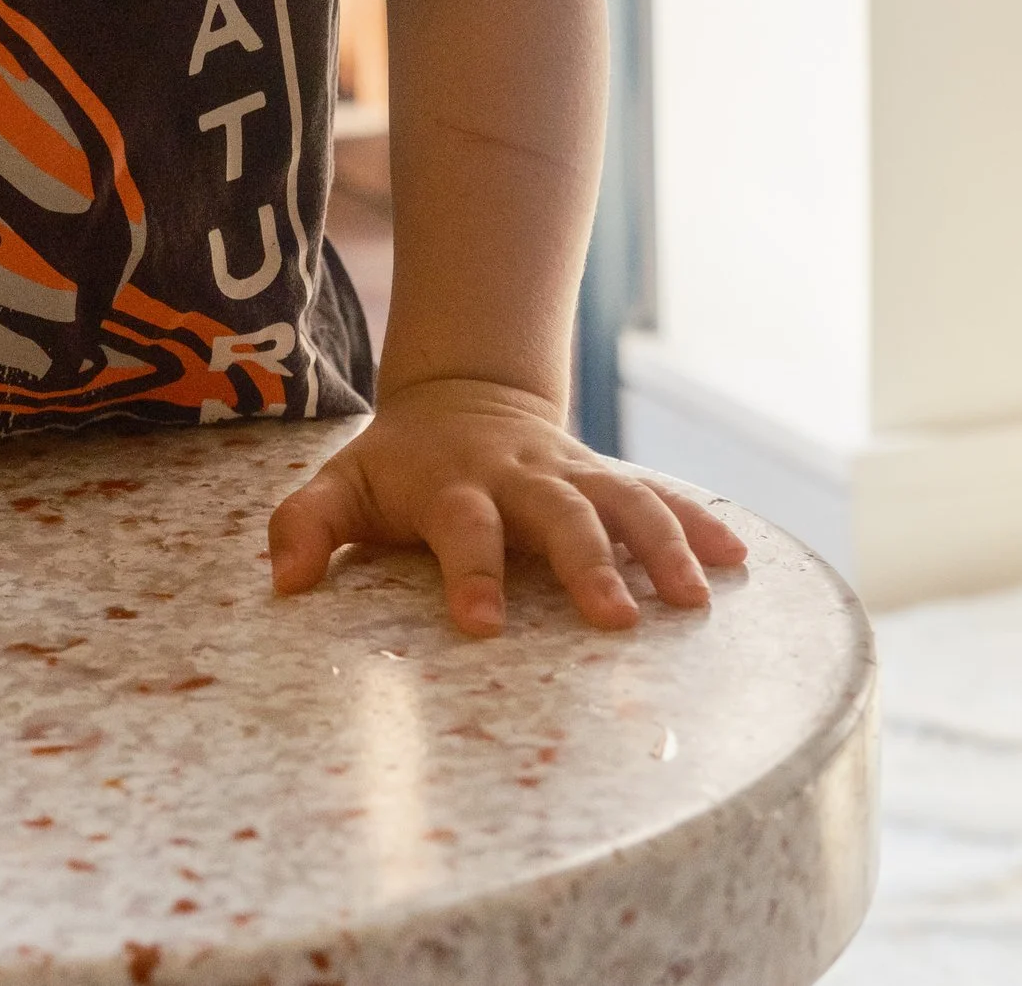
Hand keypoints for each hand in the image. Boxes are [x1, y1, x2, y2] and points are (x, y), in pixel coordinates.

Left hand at [266, 380, 747, 635]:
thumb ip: (303, 527)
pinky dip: (699, 521)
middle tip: (617, 623)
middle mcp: (519, 476)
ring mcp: (570, 473)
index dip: (471, 574)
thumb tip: (284, 583)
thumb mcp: (337, 485)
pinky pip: (659, 496)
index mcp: (451, 484)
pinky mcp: (605, 478)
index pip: (462, 528)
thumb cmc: (394, 465)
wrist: (460, 396)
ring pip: (624, 501)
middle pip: (559, 515)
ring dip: (662, 547)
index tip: (482, 626)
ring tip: (694, 603)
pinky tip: (737, 558)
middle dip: (589, 565)